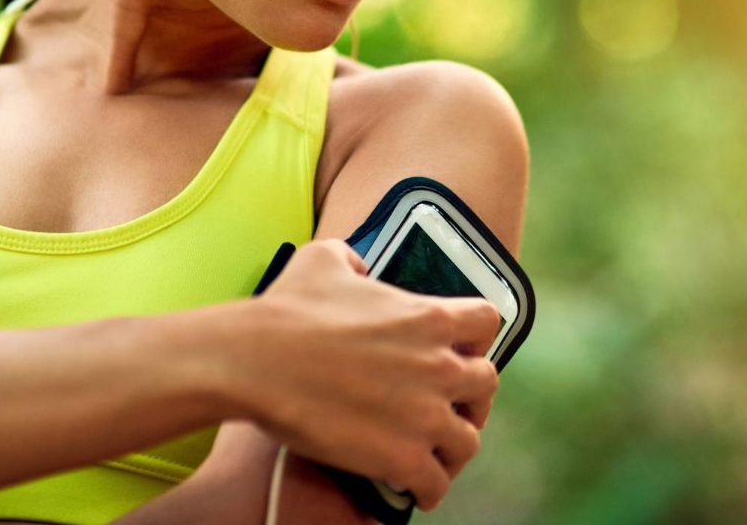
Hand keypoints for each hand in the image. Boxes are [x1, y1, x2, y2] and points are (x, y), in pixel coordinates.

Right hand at [232, 239, 501, 511]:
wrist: (256, 361)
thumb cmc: (288, 309)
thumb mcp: (325, 259)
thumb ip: (354, 259)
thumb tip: (359, 269)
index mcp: (430, 317)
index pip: (489, 322)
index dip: (477, 337)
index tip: (460, 349)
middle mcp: (440, 366)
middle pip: (487, 384)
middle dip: (471, 395)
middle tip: (448, 404)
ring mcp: (425, 415)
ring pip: (469, 440)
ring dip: (452, 446)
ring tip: (432, 452)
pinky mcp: (402, 458)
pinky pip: (436, 484)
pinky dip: (427, 488)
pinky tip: (412, 486)